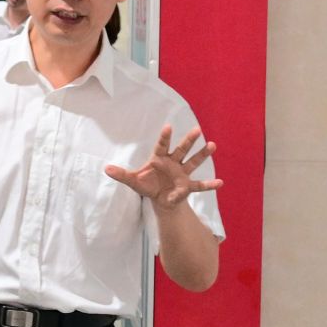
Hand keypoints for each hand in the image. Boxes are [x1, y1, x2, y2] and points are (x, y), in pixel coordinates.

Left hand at [106, 126, 222, 210]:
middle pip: (181, 150)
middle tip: (197, 129)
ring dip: (202, 155)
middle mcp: (173, 163)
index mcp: (159, 158)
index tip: (168, 126)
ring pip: (193, 162)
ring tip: (212, 145)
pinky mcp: (187, 186)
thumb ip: (122, 174)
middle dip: (188, 141)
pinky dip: (209, 184)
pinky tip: (220, 182)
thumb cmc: (147, 185)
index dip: (165, 137)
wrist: (160, 199)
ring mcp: (182, 173)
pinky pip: (199, 185)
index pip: (162, 145)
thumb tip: (106, 169)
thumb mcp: (133, 181)